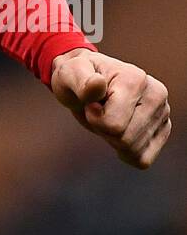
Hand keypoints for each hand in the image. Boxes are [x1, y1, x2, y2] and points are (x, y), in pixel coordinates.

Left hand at [50, 48, 170, 168]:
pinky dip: (126, 152)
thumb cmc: (76, 77)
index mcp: (135, 78)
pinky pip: (143, 159)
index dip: (94, 118)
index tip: (90, 101)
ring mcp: (163, 112)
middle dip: (104, 129)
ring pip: (135, 151)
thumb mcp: (70, 74)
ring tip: (109, 116)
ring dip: (113, 139)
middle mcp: (157, 94)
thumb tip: (97, 84)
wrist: (86, 81)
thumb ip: (82, 82)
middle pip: (126, 140)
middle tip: (99, 110)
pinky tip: (119, 132)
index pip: (114, 124)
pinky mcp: (164, 129)